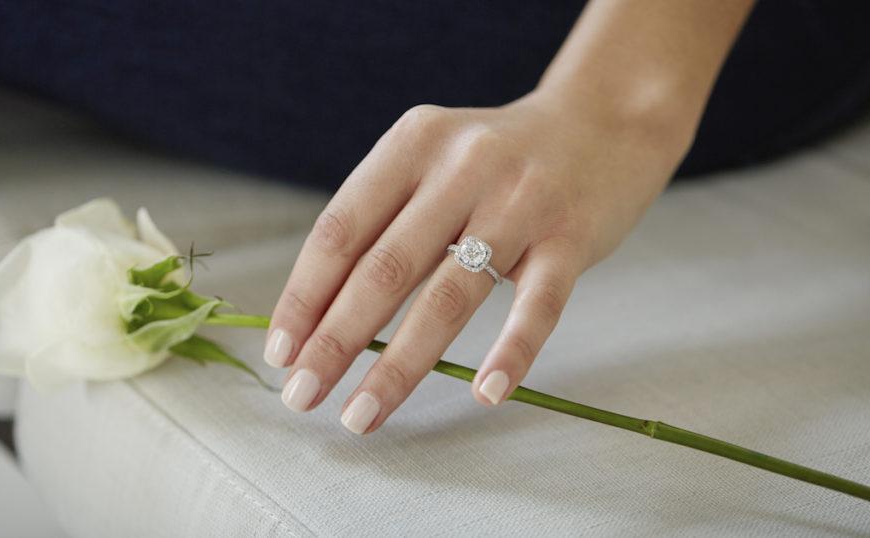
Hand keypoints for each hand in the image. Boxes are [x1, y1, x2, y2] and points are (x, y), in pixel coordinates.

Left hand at [265, 89, 691, 433]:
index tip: (281, 353)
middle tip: (303, 395)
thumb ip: (384, 219)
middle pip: (384, 268)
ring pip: (449, 296)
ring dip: (399, 365)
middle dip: (335, 341)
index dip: (304, 295)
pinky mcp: (571, 237)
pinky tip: (485, 394)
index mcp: (412, 144)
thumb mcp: (432, 160)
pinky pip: (538, 305)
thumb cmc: (498, 159)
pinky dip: (511, 353)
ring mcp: (519, 202)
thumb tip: (317, 314)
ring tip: (362, 414)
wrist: (604, 120)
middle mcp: (461, 166)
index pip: (340, 229)